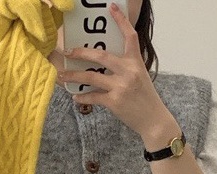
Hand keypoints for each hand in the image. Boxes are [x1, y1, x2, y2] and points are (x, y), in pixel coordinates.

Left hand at [57, 2, 169, 137]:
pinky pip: (93, 97)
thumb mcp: (140, 77)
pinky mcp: (114, 101)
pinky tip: (76, 97)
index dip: (121, 20)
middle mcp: (128, 71)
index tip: (111, 8)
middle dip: (81, 52)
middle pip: (101, 56)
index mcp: (136, 62)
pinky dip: (82, 97)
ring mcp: (120, 86)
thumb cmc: (146, 99)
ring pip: (91, 77)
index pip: (130, 36)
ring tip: (62, 76)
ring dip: (74, 76)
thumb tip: (102, 65)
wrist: (154, 121)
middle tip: (68, 51)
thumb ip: (125, 68)